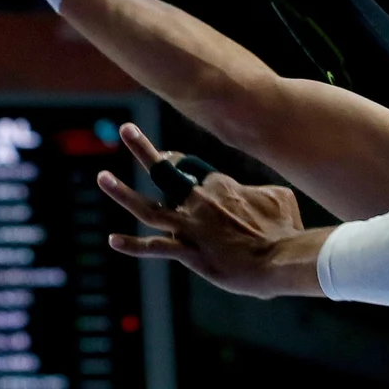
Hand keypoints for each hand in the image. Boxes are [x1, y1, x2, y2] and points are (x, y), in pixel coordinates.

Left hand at [98, 124, 320, 297]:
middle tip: (126, 130)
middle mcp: (201, 201)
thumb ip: (262, 191)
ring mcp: (192, 226)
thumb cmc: (285, 228)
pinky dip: (132, 245)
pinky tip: (112, 240)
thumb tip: (258, 193)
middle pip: (166, 171)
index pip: (192, 167)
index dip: (179, 161)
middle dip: (143, 149)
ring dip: (122, 192)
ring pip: (148, 207)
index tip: (170, 159)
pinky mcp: (190, 252)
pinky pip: (155, 248)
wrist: (282, 258)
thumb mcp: (281, 198)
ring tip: (102, 177)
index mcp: (223, 185)